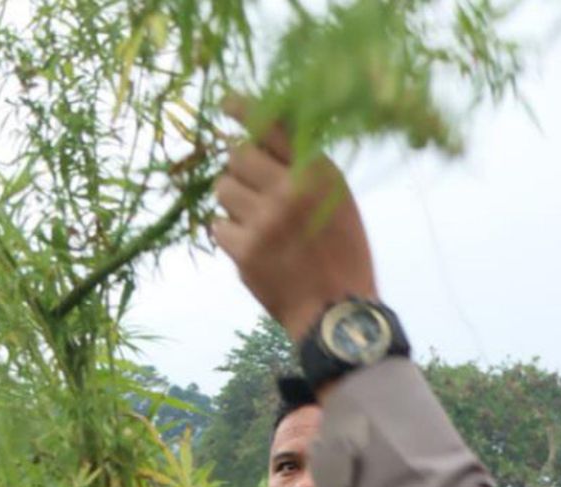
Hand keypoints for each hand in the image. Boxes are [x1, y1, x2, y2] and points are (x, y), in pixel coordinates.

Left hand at [213, 97, 377, 341]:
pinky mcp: (243, 251)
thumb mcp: (338, 199)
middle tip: (251, 183)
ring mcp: (263, 221)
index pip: (271, 125)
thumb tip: (265, 131)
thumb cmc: (343, 253)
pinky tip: (251, 244)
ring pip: (222, 188)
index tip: (225, 103)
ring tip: (255, 218)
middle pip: (236, 154)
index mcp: (317, 173)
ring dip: (233, 199)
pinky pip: (217, 226)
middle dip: (238, 165)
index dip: (242, 109)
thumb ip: (307, 167)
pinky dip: (230, 233)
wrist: (335, 310)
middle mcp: (288, 191)